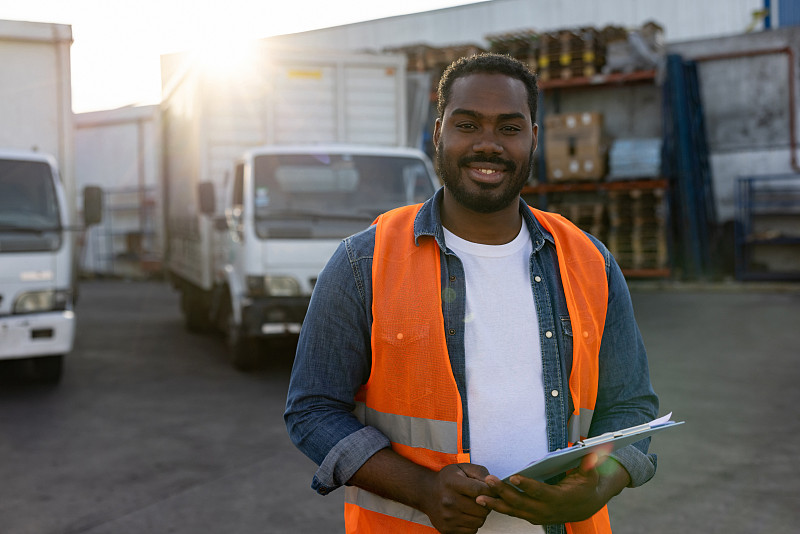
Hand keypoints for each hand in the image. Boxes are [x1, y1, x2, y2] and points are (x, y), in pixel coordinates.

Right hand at [420, 463, 493, 533]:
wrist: (426, 492)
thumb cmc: (448, 479)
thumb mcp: (462, 468)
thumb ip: (480, 473)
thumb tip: (493, 484)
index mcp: (452, 483)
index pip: (479, 490)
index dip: (490, 491)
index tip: (491, 491)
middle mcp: (448, 501)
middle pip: (481, 509)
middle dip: (486, 504)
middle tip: (480, 499)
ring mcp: (447, 517)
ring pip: (479, 521)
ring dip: (480, 515)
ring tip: (473, 507)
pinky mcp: (447, 529)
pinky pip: (472, 531)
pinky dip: (473, 524)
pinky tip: (467, 515)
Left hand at [476, 453, 628, 525]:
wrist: (586, 507)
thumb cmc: (586, 487)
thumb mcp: (591, 475)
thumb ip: (589, 465)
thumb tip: (591, 454)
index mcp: (559, 499)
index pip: (540, 492)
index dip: (527, 485)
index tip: (514, 477)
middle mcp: (546, 510)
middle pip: (521, 503)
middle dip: (503, 493)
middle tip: (489, 481)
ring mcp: (538, 515)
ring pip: (514, 511)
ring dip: (496, 504)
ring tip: (479, 498)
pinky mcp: (532, 516)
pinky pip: (514, 513)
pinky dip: (500, 508)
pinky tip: (486, 502)